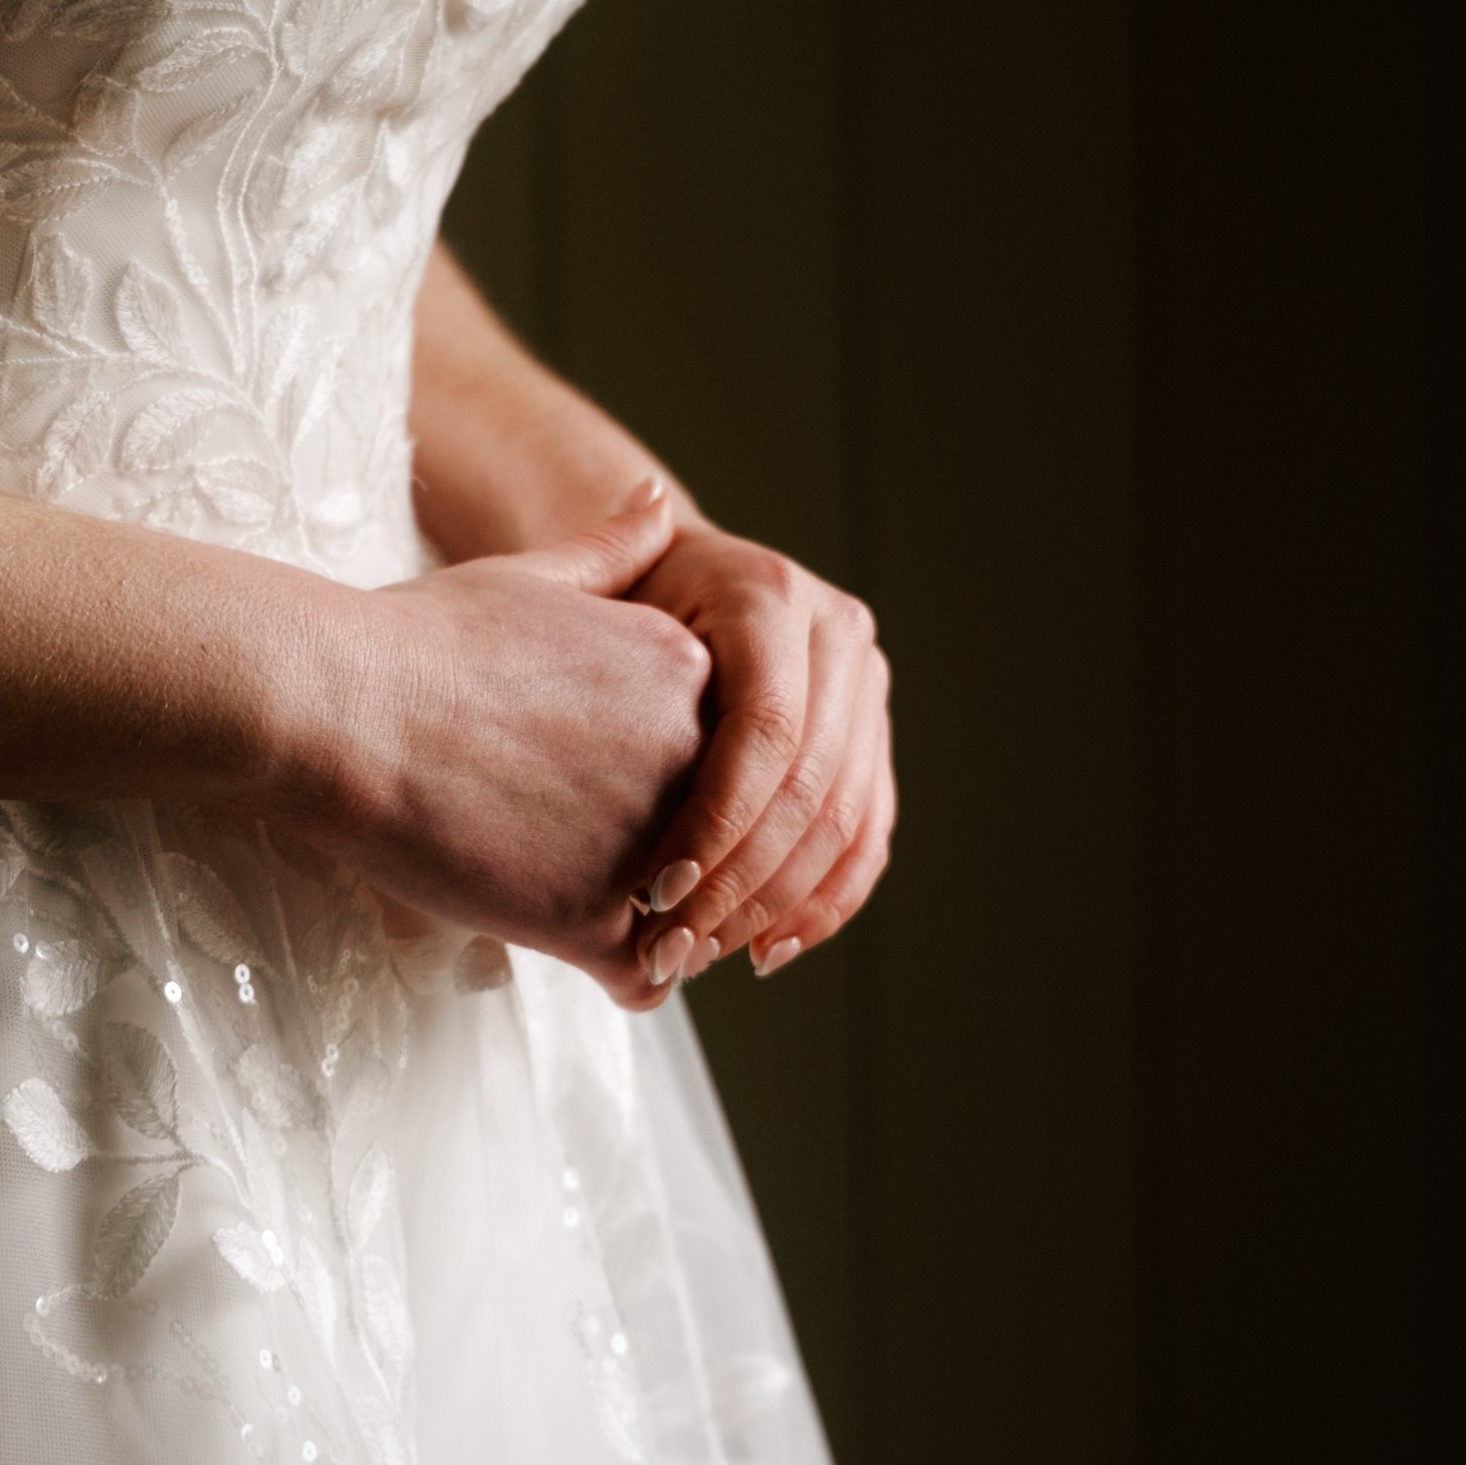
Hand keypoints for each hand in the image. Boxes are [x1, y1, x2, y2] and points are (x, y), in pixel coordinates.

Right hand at [296, 482, 711, 1005]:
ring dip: (656, 923)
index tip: (601, 784)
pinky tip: (566, 943)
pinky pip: (649, 975)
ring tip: (571, 898)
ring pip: (694, 913)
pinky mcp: (597, 921)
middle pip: (721, 835)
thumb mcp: (531, 576)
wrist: (337, 708)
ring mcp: (652, 844)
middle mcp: (693, 759)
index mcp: (690, 674)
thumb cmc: (414, 641)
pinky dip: (622, 975)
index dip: (674, 782)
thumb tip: (660, 502)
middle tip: (584, 852)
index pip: (730, 755)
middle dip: (677, 858)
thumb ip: (613, 553)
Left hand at [622, 522, 894, 993]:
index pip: (765, 730)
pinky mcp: (874, 739)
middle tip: (676, 947)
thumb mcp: (591, 586)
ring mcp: (867, 686)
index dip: (716, 823)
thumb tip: (648, 509)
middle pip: (813, 785)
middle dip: (743, 881)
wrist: (664, 596)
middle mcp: (838, 631)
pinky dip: (823, 902)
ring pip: (849, 819)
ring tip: (709, 955)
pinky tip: (766, 950)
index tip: (654, 893)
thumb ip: (601, 560)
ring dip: (781, 904)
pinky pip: (869, 835)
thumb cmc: (601, 609)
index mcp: (770, 593)